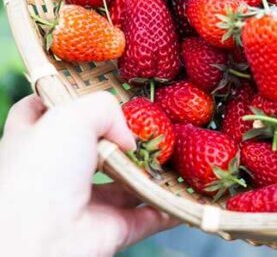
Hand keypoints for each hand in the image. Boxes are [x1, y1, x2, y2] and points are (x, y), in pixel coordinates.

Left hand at [0, 93, 176, 256]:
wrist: (38, 238)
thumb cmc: (41, 170)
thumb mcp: (71, 115)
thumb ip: (105, 108)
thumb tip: (129, 139)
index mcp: (35, 140)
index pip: (44, 113)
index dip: (66, 98)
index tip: (92, 89)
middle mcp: (59, 171)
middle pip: (96, 147)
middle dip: (123, 137)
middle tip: (154, 122)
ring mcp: (86, 202)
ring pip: (128, 182)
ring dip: (154, 171)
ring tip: (180, 151)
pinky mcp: (112, 228)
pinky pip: (150, 214)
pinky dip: (171, 205)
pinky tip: (190, 190)